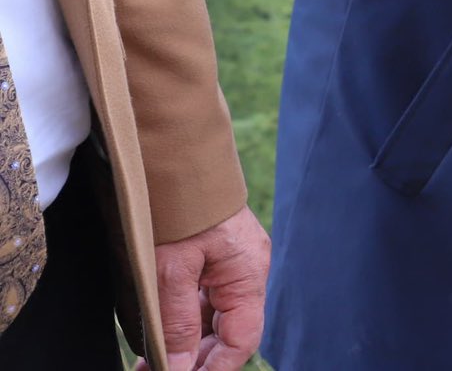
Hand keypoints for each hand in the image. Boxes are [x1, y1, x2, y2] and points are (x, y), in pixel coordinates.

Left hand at [141, 205, 268, 370]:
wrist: (172, 156)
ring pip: (216, 317)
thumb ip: (178, 324)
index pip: (242, 339)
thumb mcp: (170, 270)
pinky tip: (160, 336)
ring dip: (188, 345)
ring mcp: (233, 263)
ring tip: (150, 362)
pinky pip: (207, 299)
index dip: (215, 369)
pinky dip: (186, 321)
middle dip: (196, 361)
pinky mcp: (216, 256)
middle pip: (230, 331)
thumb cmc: (174, 207)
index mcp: (248, 273)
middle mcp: (247, 270)